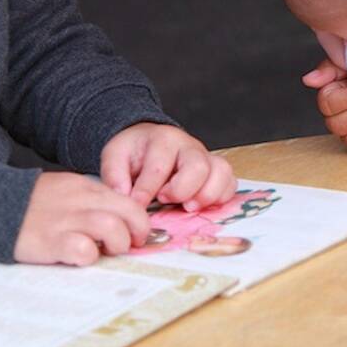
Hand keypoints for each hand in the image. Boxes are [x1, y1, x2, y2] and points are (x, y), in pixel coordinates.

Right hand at [14, 172, 152, 265]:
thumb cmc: (30, 204)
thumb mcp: (64, 190)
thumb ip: (89, 202)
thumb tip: (118, 220)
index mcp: (84, 187)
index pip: (128, 200)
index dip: (139, 221)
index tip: (138, 235)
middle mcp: (79, 201)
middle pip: (128, 211)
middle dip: (138, 231)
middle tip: (128, 244)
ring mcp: (64, 220)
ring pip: (110, 226)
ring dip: (116, 243)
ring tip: (105, 251)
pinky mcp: (48, 241)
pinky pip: (81, 249)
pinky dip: (88, 256)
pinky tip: (79, 257)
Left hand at [100, 123, 235, 211]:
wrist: (148, 140)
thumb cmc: (133, 152)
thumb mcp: (115, 156)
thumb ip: (115, 176)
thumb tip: (126, 200)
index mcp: (162, 139)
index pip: (159, 167)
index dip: (147, 191)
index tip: (138, 206)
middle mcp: (189, 146)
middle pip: (198, 167)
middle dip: (182, 190)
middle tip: (166, 200)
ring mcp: (206, 157)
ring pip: (221, 172)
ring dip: (206, 195)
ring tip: (187, 206)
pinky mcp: (216, 170)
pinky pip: (231, 182)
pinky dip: (221, 197)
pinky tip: (202, 205)